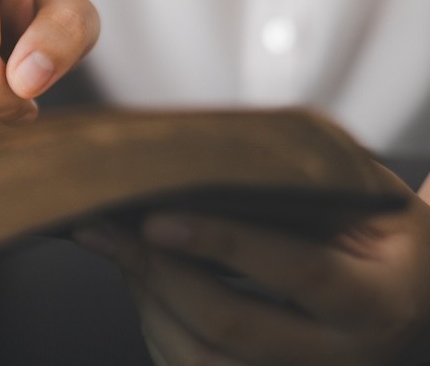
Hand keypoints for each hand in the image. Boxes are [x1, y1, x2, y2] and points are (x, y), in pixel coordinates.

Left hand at [74, 168, 429, 365]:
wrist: (411, 291)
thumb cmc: (375, 231)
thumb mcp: (359, 201)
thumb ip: (294, 188)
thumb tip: (188, 164)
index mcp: (377, 299)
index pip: (299, 271)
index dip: (224, 242)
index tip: (156, 218)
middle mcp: (345, 358)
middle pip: (230, 324)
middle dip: (157, 271)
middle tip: (110, 226)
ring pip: (197, 360)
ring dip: (144, 300)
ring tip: (118, 247)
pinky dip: (153, 327)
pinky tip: (141, 283)